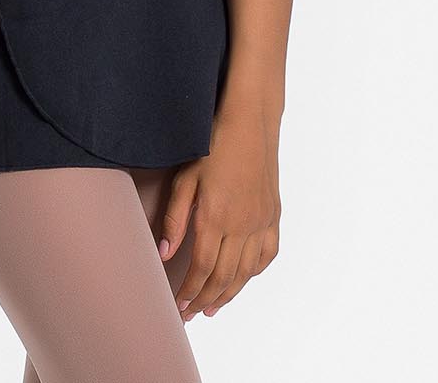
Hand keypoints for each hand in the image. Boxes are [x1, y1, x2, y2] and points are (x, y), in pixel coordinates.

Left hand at [160, 105, 280, 320]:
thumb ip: (175, 218)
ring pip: (246, 271)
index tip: (179, 305)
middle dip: (205, 299)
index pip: (202, 268)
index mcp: (216, 217)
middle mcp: (242, 225)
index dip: (189, 291)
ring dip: (229, 293)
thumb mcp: (185, 178)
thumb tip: (164, 253)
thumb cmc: (212, 145)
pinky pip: (267, 254)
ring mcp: (261, 221)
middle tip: (191, 314)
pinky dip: (254, 272)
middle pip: (223, 277)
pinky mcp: (273, 215)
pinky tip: (243, 278)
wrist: (249, 123)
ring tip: (212, 307)